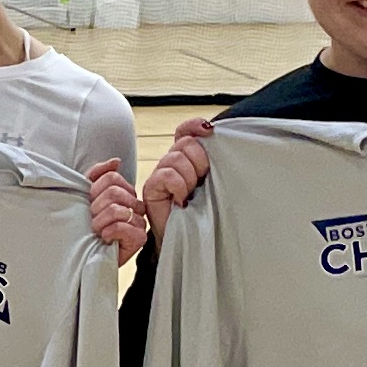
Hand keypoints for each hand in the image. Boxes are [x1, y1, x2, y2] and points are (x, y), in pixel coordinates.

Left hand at [84, 159, 148, 262]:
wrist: (83, 257)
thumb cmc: (85, 228)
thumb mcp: (85, 196)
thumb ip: (98, 175)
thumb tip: (117, 161)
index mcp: (124, 193)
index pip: (112, 178)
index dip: (94, 191)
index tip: (89, 207)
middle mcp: (134, 206)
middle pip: (114, 192)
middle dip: (96, 208)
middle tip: (92, 222)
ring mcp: (138, 222)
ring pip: (117, 209)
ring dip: (100, 222)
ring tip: (97, 232)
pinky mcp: (139, 239)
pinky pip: (123, 226)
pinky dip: (110, 232)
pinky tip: (105, 238)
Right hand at [137, 115, 213, 238]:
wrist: (190, 240)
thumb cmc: (205, 214)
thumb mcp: (216, 183)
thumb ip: (214, 161)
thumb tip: (215, 137)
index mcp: (188, 159)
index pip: (186, 131)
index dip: (194, 126)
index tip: (209, 131)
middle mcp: (172, 163)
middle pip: (185, 143)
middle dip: (199, 161)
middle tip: (202, 182)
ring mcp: (160, 174)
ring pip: (176, 158)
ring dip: (190, 178)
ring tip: (191, 195)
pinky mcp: (151, 187)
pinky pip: (167, 175)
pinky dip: (178, 186)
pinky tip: (181, 200)